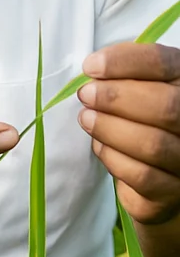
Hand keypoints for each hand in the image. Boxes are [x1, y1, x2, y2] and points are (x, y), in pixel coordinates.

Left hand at [78, 43, 179, 224]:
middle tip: (86, 95)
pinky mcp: (174, 193)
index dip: (126, 62)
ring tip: (87, 118)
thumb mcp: (140, 89)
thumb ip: (125, 74)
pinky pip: (142, 176)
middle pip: (166, 107)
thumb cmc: (144, 120)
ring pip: (153, 144)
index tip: (90, 67)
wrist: (160, 175)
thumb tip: (94, 67)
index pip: (166, 64)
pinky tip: (100, 145)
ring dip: (109, 128)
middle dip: (116, 98)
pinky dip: (113, 157)